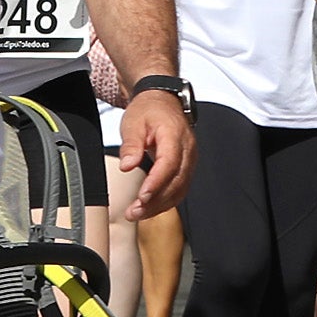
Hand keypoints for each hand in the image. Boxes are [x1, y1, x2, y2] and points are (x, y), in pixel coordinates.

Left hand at [114, 93, 196, 218]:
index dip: (156, 183)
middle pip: (177, 181)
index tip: (142, 197)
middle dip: (156, 200)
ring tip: (138, 214)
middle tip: (134, 212)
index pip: (169, 163)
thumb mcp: (133, 122)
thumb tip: (127, 165)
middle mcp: (187, 149)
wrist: (162, 102)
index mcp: (174, 135)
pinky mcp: (186, 167)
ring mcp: (189, 159)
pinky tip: (150, 208)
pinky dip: (166, 201)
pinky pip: (180, 188)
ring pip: (180, 189)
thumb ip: (131, 145)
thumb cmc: (148, 111)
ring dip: (160, 205)